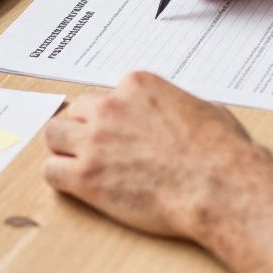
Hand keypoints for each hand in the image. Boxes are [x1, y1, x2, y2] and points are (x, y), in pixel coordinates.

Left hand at [42, 72, 264, 237]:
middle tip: (97, 149)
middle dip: (84, 129)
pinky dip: (60, 177)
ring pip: (54, 135)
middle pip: (76, 112)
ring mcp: (95, 141)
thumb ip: (178, 105)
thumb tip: (181, 113)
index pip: (107, 95)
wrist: (220, 186)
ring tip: (79, 164)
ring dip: (64, 148)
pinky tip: (75, 184)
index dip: (114, 116)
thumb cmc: (221, 152)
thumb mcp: (205, 109)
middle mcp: (111, 107)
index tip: (121, 132)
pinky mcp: (87, 176)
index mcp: (137, 86)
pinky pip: (51, 171)